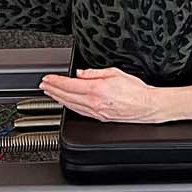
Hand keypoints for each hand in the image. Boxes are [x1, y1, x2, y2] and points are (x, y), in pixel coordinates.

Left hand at [39, 67, 167, 122]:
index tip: (48, 78)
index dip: (56, 81)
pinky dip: (69, 106)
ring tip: (50, 93)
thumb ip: (94, 73)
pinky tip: (66, 103)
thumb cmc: (136, 90)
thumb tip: (80, 73)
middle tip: (43, 85)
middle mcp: (94, 103)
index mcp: (97, 89)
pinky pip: (79, 112)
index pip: (69, 85)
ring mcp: (96, 112)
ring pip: (71, 106)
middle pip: (67, 96)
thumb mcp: (115, 73)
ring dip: (58, 99)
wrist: (147, 106)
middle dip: (53, 90)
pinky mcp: (99, 118)